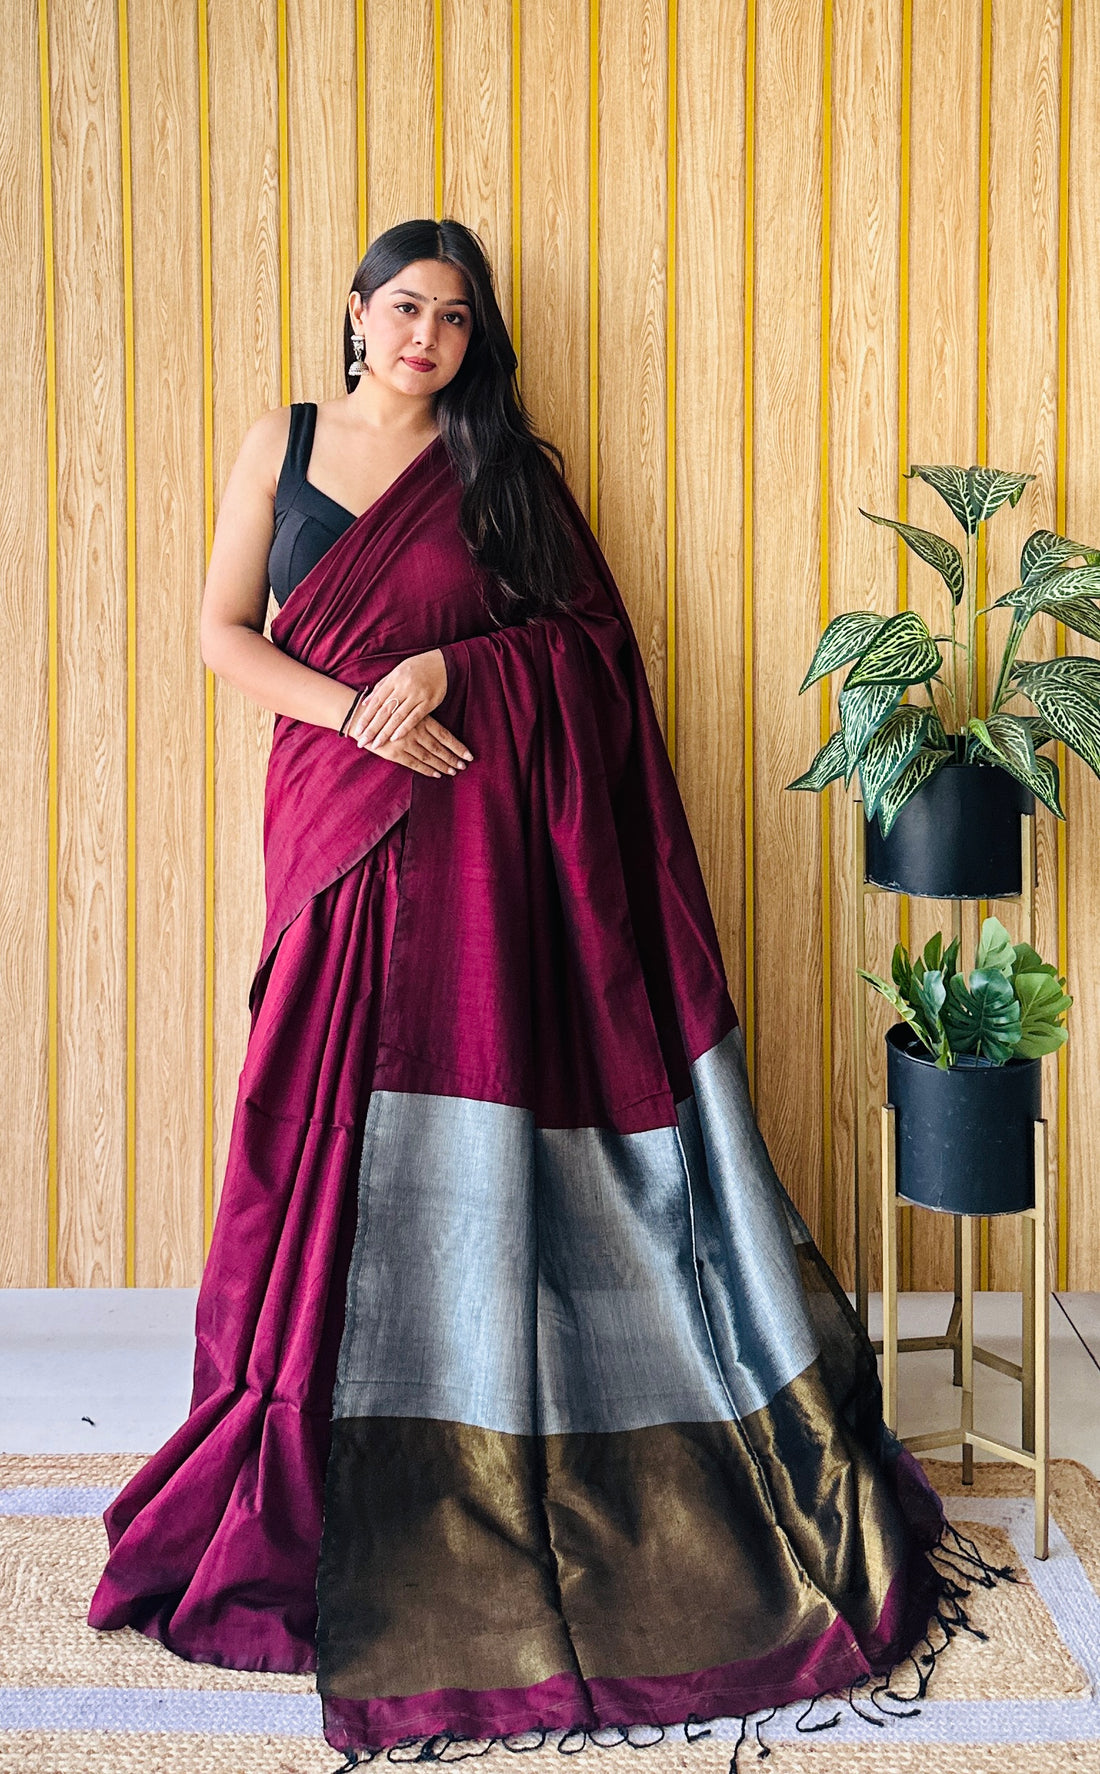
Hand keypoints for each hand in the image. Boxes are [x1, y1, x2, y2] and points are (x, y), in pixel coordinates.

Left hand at [351, 650, 449, 749]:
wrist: (443, 663)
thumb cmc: (417, 668)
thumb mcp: (397, 672)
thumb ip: (381, 687)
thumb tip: (365, 702)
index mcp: (394, 679)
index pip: (376, 702)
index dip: (366, 717)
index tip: (357, 730)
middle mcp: (403, 687)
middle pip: (384, 711)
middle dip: (372, 728)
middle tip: (362, 741)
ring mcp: (416, 695)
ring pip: (397, 716)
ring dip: (385, 732)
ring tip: (376, 744)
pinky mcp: (429, 702)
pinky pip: (415, 718)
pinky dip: (404, 728)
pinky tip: (395, 738)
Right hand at [355, 713, 471, 778]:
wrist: (362, 717)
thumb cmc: (387, 712)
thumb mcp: (407, 710)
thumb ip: (422, 719)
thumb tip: (440, 732)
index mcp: (420, 719)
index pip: (444, 735)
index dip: (457, 746)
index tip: (468, 756)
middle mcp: (415, 731)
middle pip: (439, 748)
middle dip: (453, 758)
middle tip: (464, 766)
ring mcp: (405, 742)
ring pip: (429, 757)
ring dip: (442, 765)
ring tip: (453, 771)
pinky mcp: (394, 752)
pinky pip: (414, 764)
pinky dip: (427, 770)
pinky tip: (436, 774)